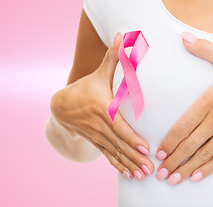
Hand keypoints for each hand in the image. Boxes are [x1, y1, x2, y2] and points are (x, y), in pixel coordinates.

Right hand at [51, 32, 153, 180]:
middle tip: (150, 168)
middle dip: (134, 157)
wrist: (62, 107)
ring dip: (129, 165)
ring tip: (142, 176)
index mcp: (101, 108)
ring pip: (115, 153)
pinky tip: (129, 176)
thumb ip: (113, 56)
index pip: (118, 126)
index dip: (131, 138)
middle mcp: (99, 125)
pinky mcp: (97, 142)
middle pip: (119, 143)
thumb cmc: (85, 88)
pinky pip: (108, 156)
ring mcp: (97, 136)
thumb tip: (123, 35)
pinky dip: (119, 166)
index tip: (145, 148)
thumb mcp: (99, 73)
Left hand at [155, 32, 212, 184]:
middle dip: (173, 160)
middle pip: (190, 144)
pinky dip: (208, 168)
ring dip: (186, 168)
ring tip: (172, 180)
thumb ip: (203, 49)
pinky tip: (197, 177)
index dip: (169, 141)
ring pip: (204, 154)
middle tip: (158, 173)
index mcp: (209, 100)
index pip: (184, 125)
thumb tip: (183, 36)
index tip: (158, 153)